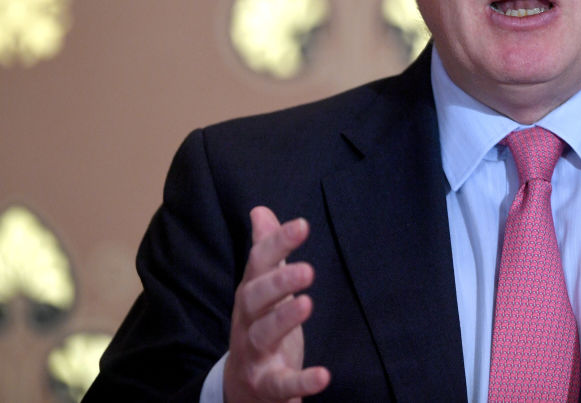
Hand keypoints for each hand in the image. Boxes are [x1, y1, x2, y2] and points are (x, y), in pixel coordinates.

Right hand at [223, 206, 329, 402]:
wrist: (242, 390)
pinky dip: (301, 381)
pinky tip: (324, 375)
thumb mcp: (262, 290)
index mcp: (250, 295)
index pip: (258, 264)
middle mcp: (247, 321)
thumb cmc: (259, 328)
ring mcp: (254, 354)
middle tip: (307, 269)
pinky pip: (281, 384)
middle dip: (278, 282)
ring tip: (307, 304)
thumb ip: (265, 252)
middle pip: (253, 298)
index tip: (303, 225)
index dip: (278, 243)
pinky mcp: (266, 385)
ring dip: (283, 319)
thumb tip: (260, 211)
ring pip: (262, 335)